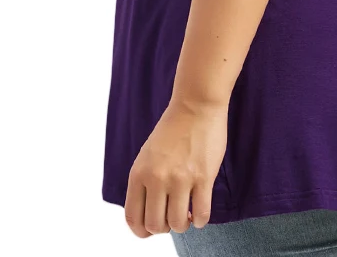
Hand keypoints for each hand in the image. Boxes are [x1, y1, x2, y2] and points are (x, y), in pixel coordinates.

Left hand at [123, 97, 227, 236]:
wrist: (196, 104)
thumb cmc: (174, 128)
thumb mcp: (148, 154)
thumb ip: (145, 182)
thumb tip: (150, 213)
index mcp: (139, 172)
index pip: (132, 218)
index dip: (142, 231)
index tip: (152, 229)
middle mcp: (156, 178)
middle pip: (155, 226)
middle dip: (165, 227)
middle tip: (173, 216)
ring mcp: (180, 178)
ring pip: (178, 224)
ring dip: (183, 224)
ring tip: (187, 213)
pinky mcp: (203, 177)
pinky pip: (201, 214)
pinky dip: (200, 220)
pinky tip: (200, 212)